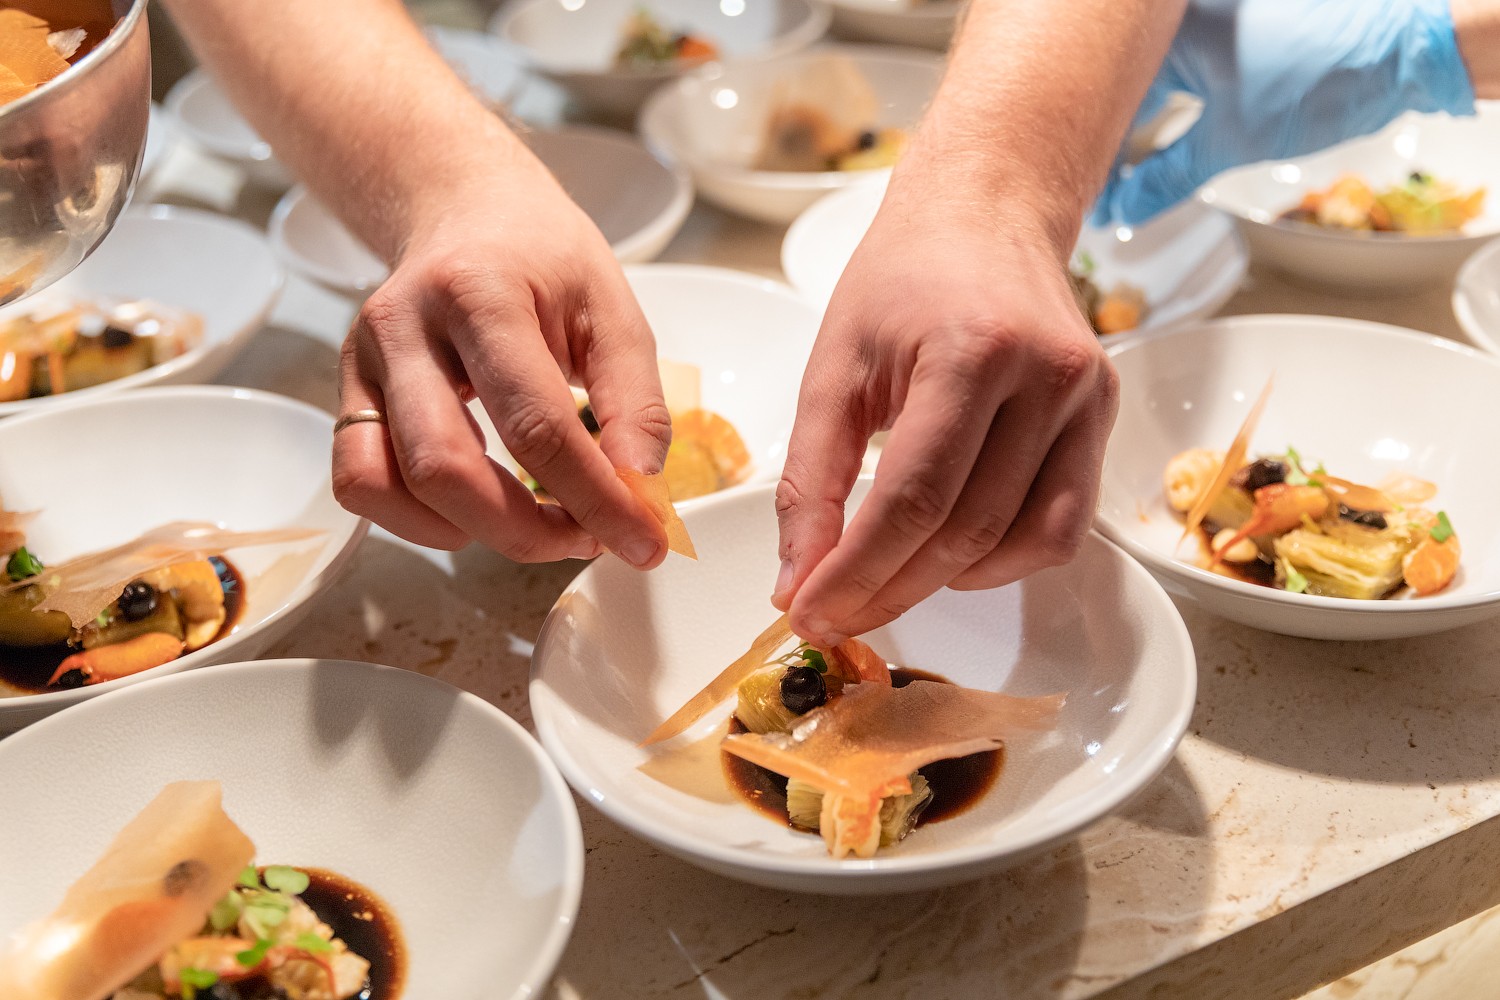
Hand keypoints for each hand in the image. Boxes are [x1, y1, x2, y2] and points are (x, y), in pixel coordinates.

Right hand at [332, 156, 672, 567]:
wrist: (465, 209)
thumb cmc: (542, 258)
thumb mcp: (613, 309)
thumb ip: (636, 402)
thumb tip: (642, 492)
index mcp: (481, 292)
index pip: (536, 425)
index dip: (594, 499)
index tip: (643, 541)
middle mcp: (405, 326)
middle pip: (446, 467)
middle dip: (527, 531)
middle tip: (589, 537)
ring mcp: (363, 361)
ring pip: (390, 485)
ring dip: (473, 533)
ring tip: (541, 524)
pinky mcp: (346, 391)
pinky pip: (361, 483)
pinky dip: (418, 521)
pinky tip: (478, 510)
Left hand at [772, 195, 1119, 644]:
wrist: (985, 215)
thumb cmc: (902, 280)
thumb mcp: (834, 365)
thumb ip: (810, 478)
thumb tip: (799, 579)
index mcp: (970, 349)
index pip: (913, 497)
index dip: (857, 571)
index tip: (810, 612)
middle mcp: (1044, 375)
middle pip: (966, 529)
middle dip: (891, 589)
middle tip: (834, 615)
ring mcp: (1086, 398)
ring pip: (1021, 540)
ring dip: (946, 584)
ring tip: (886, 582)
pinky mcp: (1103, 417)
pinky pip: (1063, 526)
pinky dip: (1004, 561)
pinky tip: (952, 555)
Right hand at [1094, 0, 1476, 226]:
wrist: (1403, 52)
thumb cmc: (1324, 78)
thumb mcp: (1227, 142)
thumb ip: (1161, 179)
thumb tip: (1118, 210)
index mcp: (1168, 23)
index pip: (1101, 87)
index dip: (1083, 144)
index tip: (1074, 185)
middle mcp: (1179, 9)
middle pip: (1115, 76)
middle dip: (1100, 130)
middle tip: (1087, 181)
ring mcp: (1201, 12)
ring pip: (1140, 68)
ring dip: (1128, 115)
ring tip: (1113, 161)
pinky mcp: (1225, 20)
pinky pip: (1170, 59)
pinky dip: (1159, 95)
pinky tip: (1150, 132)